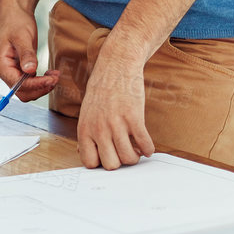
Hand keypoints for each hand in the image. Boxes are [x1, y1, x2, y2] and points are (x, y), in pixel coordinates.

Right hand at [0, 8, 59, 101]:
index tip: (52, 79)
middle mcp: (5, 70)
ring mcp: (12, 70)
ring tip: (55, 76)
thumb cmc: (16, 22)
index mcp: (1, 64)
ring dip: (42, 87)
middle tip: (55, 79)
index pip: (18, 84)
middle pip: (22, 92)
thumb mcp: (22, 37)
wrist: (15, 13)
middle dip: (40, 89)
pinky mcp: (20, 68)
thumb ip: (26, 54)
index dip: (36, 84)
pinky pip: (30, 82)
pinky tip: (50, 73)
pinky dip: (41, 82)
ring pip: (27, 90)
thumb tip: (29, 70)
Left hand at [76, 53, 153, 168]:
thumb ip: (86, 134)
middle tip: (124, 152)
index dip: (101, 163)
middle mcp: (98, 129)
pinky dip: (149, 148)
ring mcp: (116, 124)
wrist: (115, 67)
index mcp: (84, 130)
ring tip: (136, 148)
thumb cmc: (101, 91)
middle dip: (120, 162)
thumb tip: (83, 153)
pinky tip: (147, 144)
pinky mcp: (134, 118)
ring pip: (129, 158)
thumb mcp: (86, 113)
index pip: (90, 163)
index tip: (110, 156)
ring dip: (136, 156)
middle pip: (111, 165)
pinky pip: (145, 144)